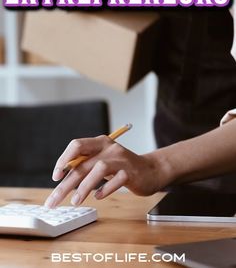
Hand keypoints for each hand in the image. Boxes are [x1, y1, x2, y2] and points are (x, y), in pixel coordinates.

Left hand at [44, 135, 159, 207]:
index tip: (56, 177)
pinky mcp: (131, 172)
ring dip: (84, 187)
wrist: (151, 170)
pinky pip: (116, 180)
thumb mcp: (103, 160)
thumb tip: (62, 177)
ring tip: (76, 201)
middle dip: (66, 183)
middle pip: (83, 164)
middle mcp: (110, 148)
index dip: (63, 160)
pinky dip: (105, 189)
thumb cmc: (122, 166)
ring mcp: (121, 159)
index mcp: (100, 142)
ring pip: (99, 169)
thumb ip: (86, 164)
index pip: (77, 145)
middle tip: (54, 200)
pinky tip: (98, 196)